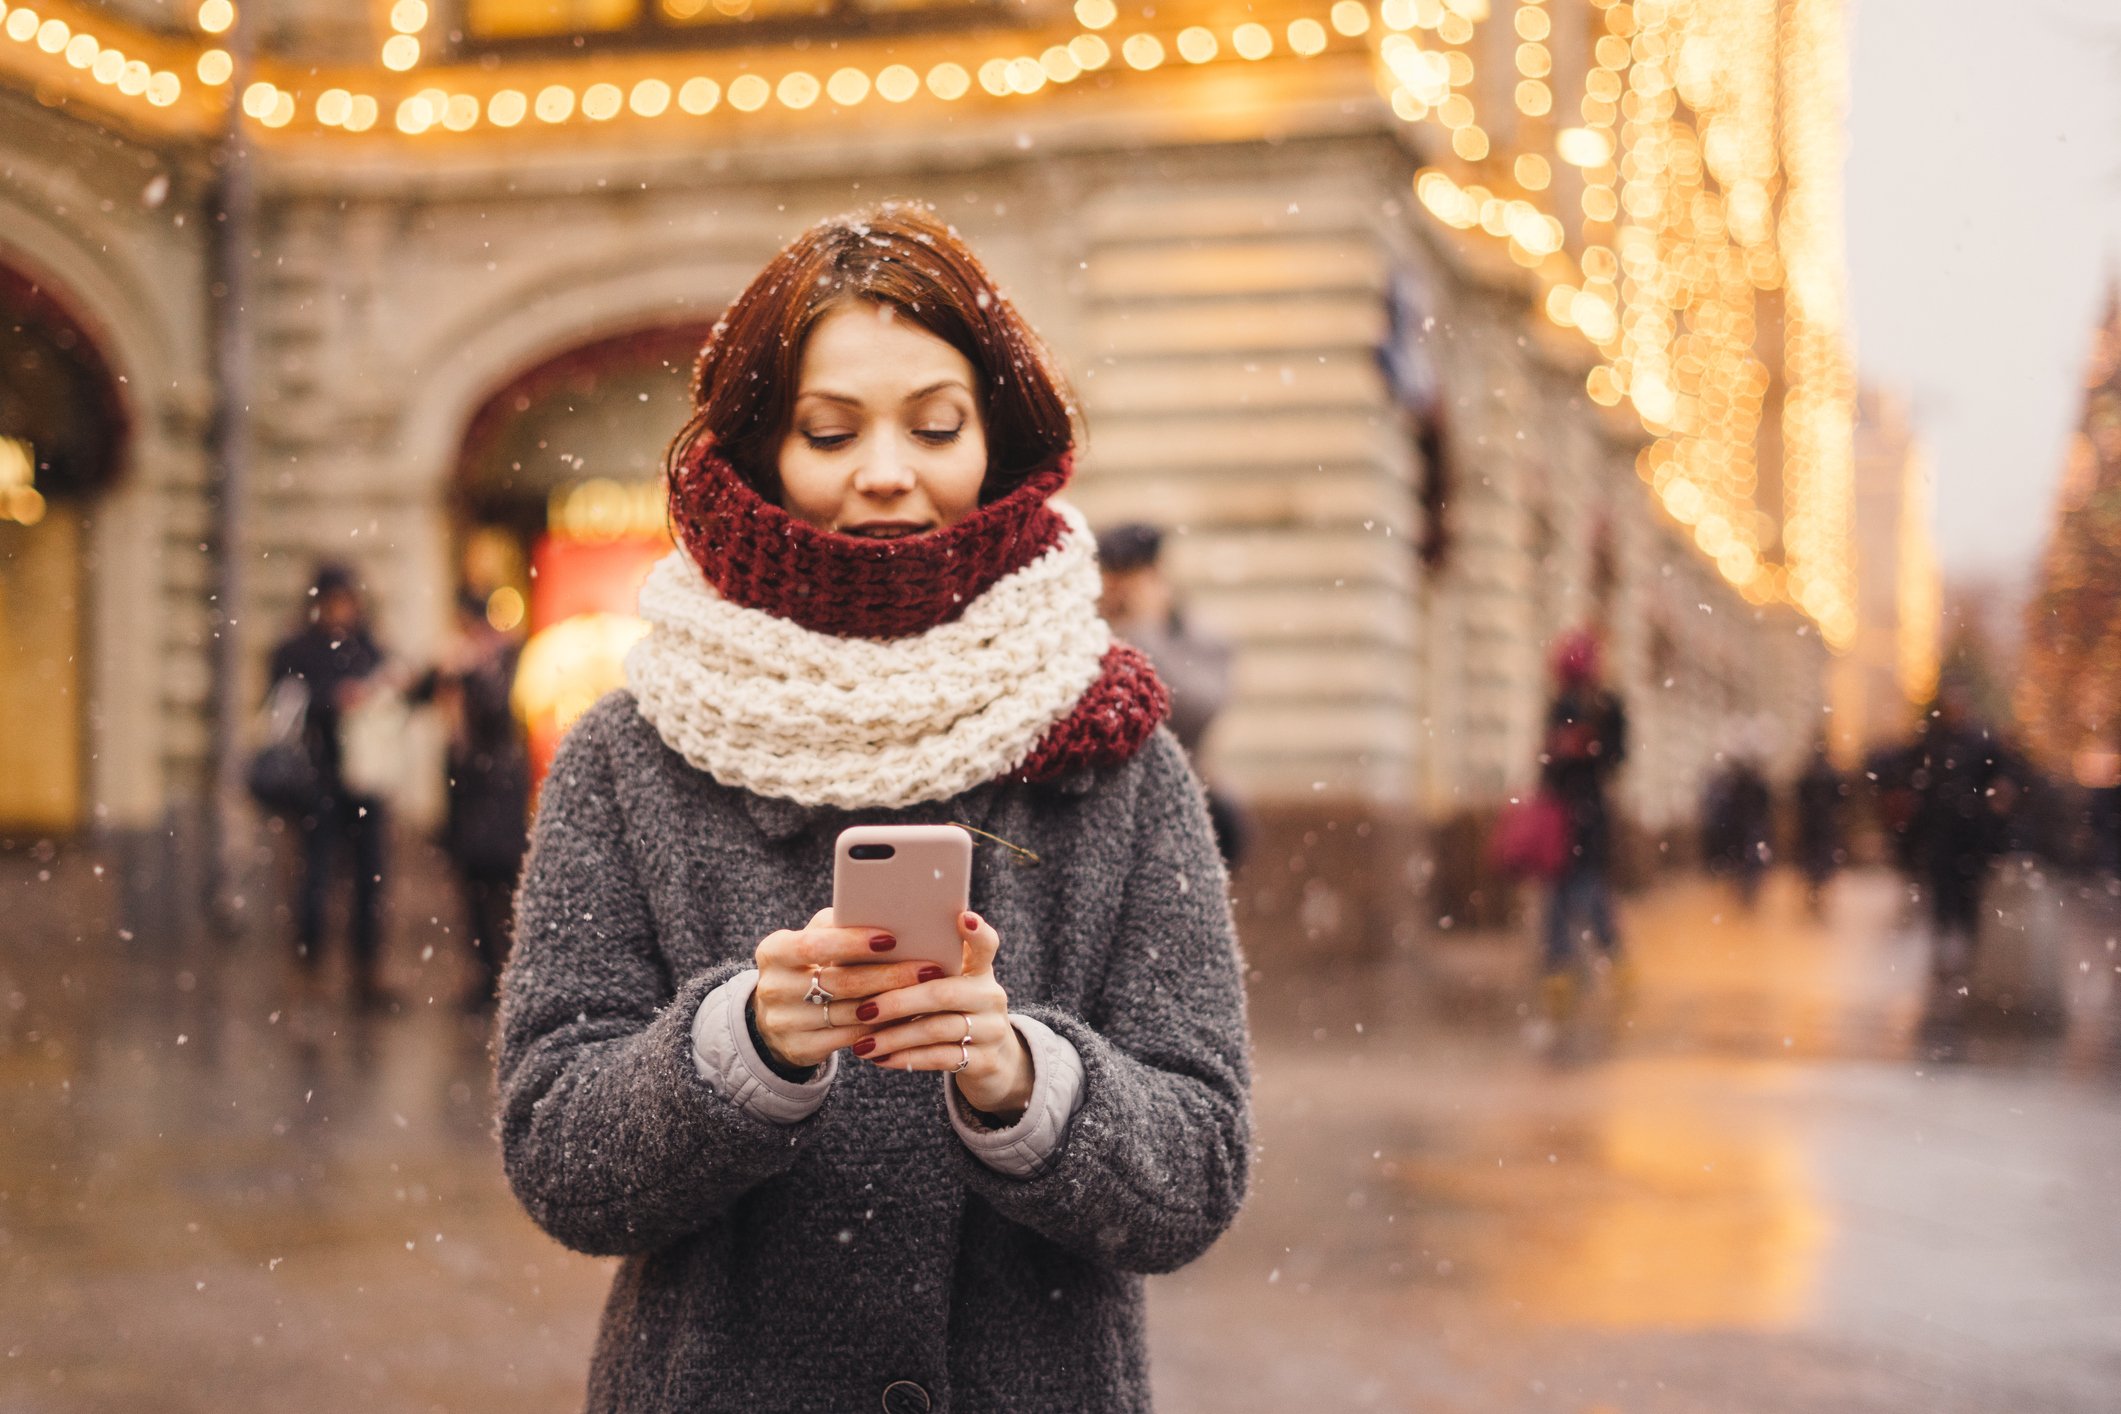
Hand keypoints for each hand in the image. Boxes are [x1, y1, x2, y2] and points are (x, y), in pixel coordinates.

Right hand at [750, 909, 940, 1071]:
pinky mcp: (799, 1048)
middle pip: (839, 982)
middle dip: (888, 975)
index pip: (814, 945)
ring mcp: (784, 1022)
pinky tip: (906, 1016)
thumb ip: (839, 926)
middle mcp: (774, 987)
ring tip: (925, 992)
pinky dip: (881, 1027)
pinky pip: (849, 1038)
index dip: (852, 942)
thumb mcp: (812, 940)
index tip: (892, 938)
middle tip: (928, 969)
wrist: (776, 1016)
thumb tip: (887, 912)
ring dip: (892, 1004)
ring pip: (849, 1014)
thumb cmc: (808, 965)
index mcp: (774, 951)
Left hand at [829, 911, 1032, 1120]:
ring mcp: (992, 1030)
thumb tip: (871, 950)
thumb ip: (926, 968)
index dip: (977, 932)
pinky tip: (881, 1059)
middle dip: (898, 1002)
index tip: (963, 917)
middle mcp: (991, 996)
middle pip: (944, 993)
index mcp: (981, 970)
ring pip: (937, 1029)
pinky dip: (907, 1058)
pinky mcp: (986, 1061)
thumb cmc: (955, 1013)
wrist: (994, 1061)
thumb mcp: (952, 986)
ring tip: (862, 1043)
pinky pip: (941, 1058)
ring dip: (894, 1037)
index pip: (986, 944)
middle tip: (862, 1010)